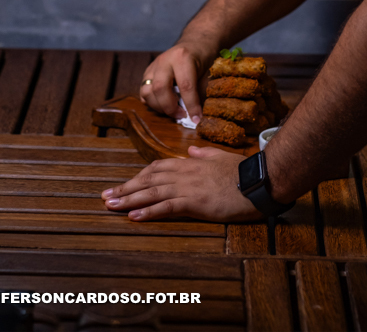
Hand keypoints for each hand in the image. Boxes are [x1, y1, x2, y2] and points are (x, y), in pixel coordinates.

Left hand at [101, 147, 261, 222]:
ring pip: (153, 192)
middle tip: (105, 197)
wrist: (260, 181)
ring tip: (111, 207)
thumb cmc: (245, 171)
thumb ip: (204, 153)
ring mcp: (190, 187)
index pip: (158, 168)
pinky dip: (149, 211)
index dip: (138, 176)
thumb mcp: (222, 157)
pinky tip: (135, 216)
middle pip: (149, 179)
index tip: (124, 184)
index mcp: (192, 163)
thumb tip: (191, 150)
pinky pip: (167, 206)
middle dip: (125, 188)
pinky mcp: (196, 202)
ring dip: (129, 199)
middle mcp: (186, 173)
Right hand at [140, 43, 207, 122]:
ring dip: (159, 107)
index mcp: (182, 57)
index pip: (185, 86)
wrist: (195, 42)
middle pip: (160, 88)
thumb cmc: (204, 58)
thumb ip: (201, 91)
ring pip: (147, 91)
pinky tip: (165, 105)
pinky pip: (144, 91)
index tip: (196, 119)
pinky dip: (153, 102)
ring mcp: (153, 66)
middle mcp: (164, 60)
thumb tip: (196, 115)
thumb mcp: (208, 72)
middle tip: (182, 115)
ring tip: (174, 111)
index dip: (191, 105)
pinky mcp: (148, 72)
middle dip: (170, 107)